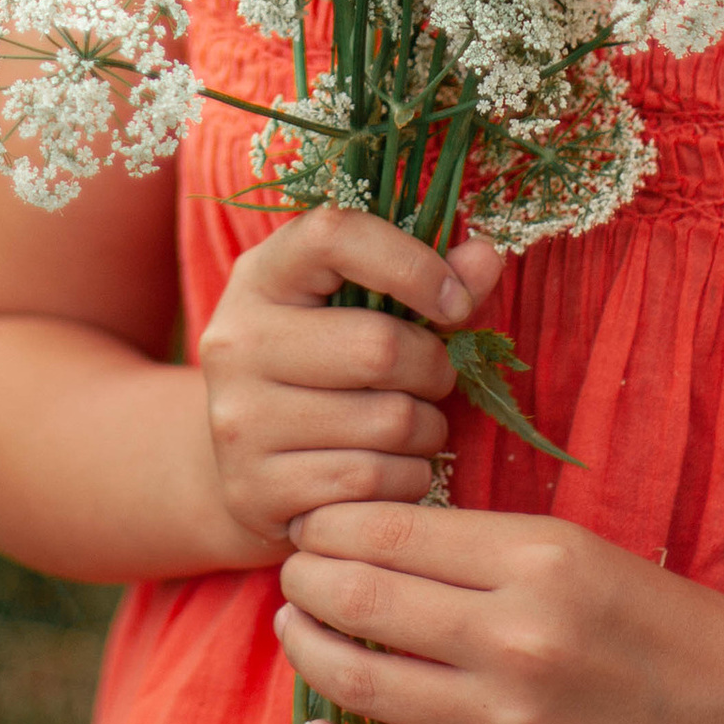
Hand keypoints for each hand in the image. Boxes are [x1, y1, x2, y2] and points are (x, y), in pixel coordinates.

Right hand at [200, 211, 504, 545]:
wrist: (243, 466)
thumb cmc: (319, 368)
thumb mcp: (351, 308)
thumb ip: (421, 276)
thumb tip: (486, 257)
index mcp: (261, 276)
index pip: (333, 235)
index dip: (409, 262)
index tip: (455, 301)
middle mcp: (237, 341)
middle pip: (379, 347)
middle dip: (433, 368)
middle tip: (435, 378)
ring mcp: (241, 419)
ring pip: (387, 423)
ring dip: (427, 430)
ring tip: (412, 426)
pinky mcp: (257, 488)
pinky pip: (373, 482)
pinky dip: (405, 480)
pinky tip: (391, 470)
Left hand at [277, 500, 723, 723]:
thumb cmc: (651, 621)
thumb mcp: (570, 550)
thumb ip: (473, 545)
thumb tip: (366, 536)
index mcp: (537, 560)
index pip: (391, 529)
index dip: (331, 523)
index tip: (311, 523)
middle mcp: (517, 640)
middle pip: (363, 598)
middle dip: (307, 578)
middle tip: (292, 569)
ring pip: (362, 679)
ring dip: (309, 646)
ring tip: (296, 623)